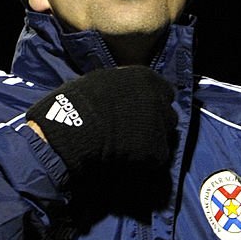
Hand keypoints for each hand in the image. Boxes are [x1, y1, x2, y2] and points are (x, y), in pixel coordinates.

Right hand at [25, 66, 175, 176]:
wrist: (73, 130)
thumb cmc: (78, 102)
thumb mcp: (100, 81)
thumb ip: (120, 86)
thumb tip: (120, 92)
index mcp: (146, 78)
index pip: (163, 91)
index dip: (151, 103)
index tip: (139, 112)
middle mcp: (159, 99)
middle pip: (167, 114)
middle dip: (155, 123)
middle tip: (134, 132)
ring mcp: (160, 126)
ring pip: (164, 136)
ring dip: (151, 141)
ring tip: (129, 148)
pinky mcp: (157, 151)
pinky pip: (156, 157)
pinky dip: (144, 161)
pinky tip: (126, 159)